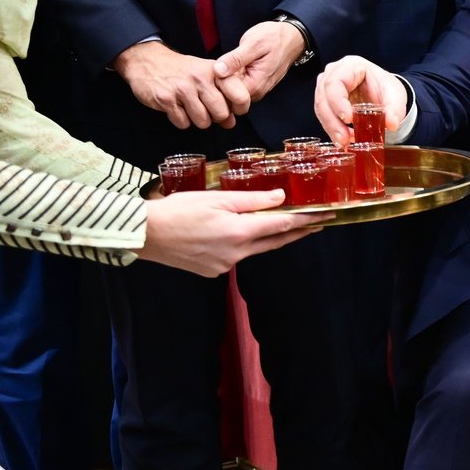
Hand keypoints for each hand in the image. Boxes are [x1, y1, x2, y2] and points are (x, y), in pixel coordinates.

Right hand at [114, 41, 238, 129]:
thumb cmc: (181, 70)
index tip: (234, 110)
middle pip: (221, 114)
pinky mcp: (166, 99)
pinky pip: (183, 123)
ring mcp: (182, 89)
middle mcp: (200, 79)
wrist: (147, 61)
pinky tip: (177, 108)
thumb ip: (222, 94)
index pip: (240, 95)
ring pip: (203, 121)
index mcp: (215, 71)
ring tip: (191, 108)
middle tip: (208, 110)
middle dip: (216, 118)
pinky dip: (181, 121)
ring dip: (198, 120)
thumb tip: (231, 122)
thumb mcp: (206, 73)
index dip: (240, 108)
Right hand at [138, 188, 327, 275]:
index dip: (306, 219)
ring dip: (272, 238)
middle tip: (318, 224)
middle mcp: (236, 253)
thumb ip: (251, 200)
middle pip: (275, 241)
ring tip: (289, 227)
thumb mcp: (216, 198)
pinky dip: (246, 245)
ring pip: (256, 249)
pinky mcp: (213, 271)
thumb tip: (281, 198)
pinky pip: (237, 256)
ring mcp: (225, 265)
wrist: (144, 235)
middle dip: (298, 232)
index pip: (282, 225)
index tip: (325, 216)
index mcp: (239, 232)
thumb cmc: (177, 211)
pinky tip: (244, 236)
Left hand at [215, 20, 305, 107]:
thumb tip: (218, 71)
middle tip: (220, 64)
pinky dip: (231, 78)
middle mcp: (256, 92)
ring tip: (226, 63)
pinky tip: (231, 66)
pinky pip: (238, 87)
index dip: (217, 83)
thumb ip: (235, 59)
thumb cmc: (274, 38)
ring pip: (232, 93)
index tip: (215, 69)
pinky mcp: (255, 85)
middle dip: (220, 84)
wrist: (291, 38)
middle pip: (228, 97)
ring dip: (225, 81)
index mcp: (255, 85)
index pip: (227, 95)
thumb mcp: (253, 44)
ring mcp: (256, 90)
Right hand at [313, 56, 408, 145]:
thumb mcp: (395, 96)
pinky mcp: (325, 100)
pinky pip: (324, 116)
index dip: (338, 102)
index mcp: (350, 66)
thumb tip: (392, 124)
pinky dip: (332, 129)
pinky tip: (342, 141)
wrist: (382, 92)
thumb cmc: (385, 88)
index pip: (335, 82)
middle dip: (333, 121)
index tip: (348, 119)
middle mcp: (333, 73)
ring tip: (345, 143)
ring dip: (331, 128)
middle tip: (345, 139)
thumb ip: (394, 109)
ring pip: (321, 108)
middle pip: (324, 97)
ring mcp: (326, 86)